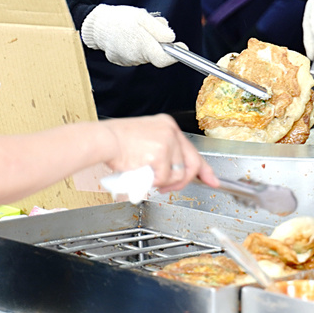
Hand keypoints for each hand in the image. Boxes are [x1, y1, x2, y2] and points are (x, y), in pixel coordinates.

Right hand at [81, 4, 179, 67]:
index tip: (182, 46)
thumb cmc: (118, 19)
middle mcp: (135, 57)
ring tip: (137, 31)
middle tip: (151, 28)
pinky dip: (136, 47)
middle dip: (158, 43)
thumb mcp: (141, 16)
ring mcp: (128, 61)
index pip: (164, 59)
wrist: (96, 26)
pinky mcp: (122, 61)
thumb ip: (158, 29)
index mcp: (142, 46)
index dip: (176, 55)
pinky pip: (136, 55)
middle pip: (156, 54)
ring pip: (146, 54)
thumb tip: (171, 39)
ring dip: (147, 44)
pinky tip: (129, 37)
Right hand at [98, 114, 216, 191]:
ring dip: (163, 181)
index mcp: (167, 125)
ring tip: (146, 175)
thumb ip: (163, 153)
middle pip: (191, 164)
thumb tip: (175, 173)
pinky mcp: (160, 154)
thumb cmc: (115, 142)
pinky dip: (153, 181)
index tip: (211, 180)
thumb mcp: (144, 140)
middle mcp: (170, 131)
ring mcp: (167, 142)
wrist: (102, 140)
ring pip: (178, 174)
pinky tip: (141, 173)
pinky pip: (164, 178)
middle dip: (182, 182)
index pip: (192, 150)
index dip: (204, 169)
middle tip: (169, 188)